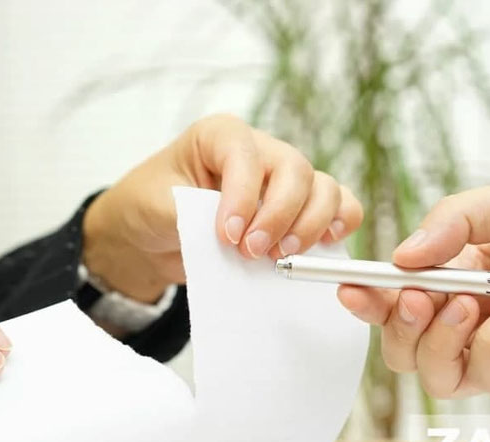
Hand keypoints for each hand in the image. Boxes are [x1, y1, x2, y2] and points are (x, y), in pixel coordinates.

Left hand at [82, 114, 363, 300]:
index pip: (245, 155)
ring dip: (310, 226)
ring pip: (323, 188)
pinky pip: (338, 206)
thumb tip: (235, 237)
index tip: (228, 235)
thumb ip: (192, 216)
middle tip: (255, 253)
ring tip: (280, 258)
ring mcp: (284, 179)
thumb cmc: (150, 206)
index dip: (243, 196)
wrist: (151, 233)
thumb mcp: (157, 206)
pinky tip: (325, 246)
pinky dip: (339, 224)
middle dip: (280, 216)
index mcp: (220, 135)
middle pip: (294, 170)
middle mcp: (260, 150)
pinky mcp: (298, 208)